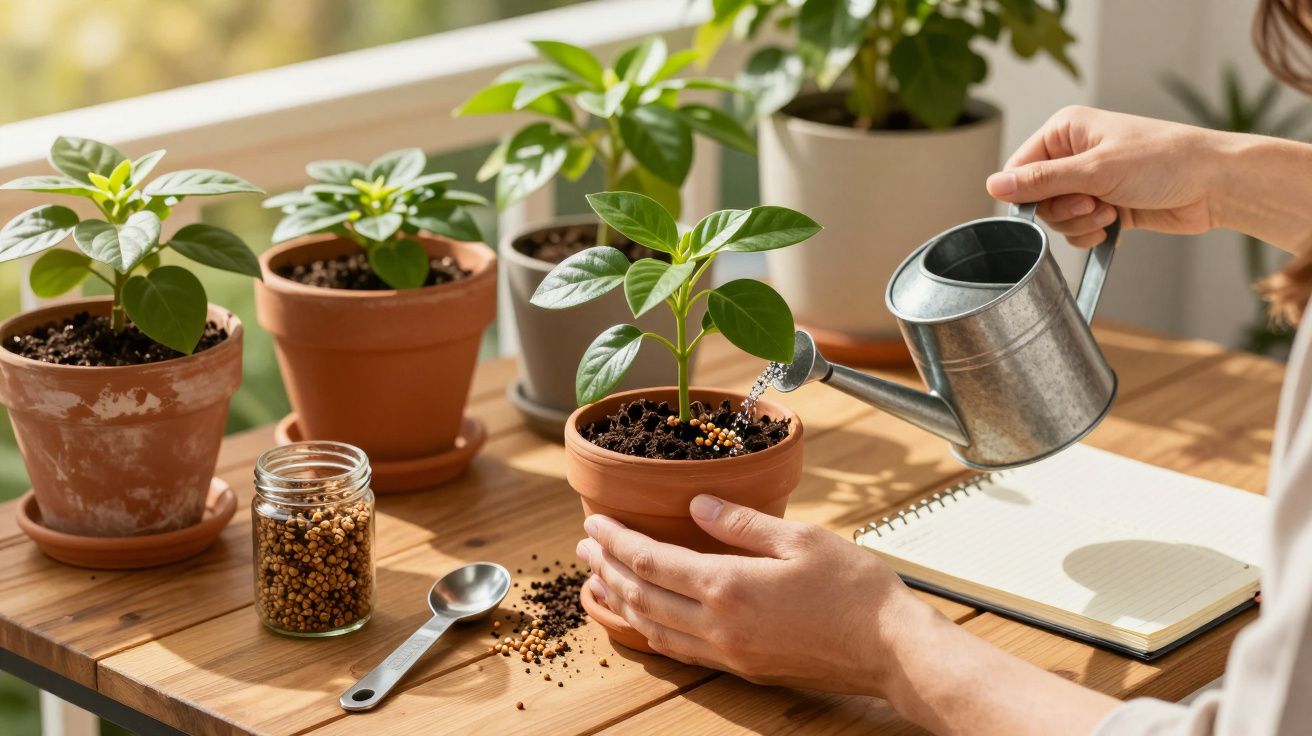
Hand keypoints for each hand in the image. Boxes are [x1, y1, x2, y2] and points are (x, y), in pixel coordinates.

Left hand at [575, 495, 935, 695]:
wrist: (890, 650)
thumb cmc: (855, 590)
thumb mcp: (801, 539)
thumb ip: (742, 523)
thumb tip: (696, 506)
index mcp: (730, 586)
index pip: (651, 561)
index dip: (616, 541)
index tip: (593, 524)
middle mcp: (720, 626)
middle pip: (643, 596)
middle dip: (607, 569)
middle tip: (584, 547)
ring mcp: (729, 652)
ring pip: (654, 629)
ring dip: (620, 604)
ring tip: (595, 584)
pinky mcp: (743, 669)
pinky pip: (679, 651)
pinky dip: (649, 632)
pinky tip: (641, 621)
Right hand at [986, 106, 1226, 246]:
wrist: (1214, 184)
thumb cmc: (1164, 161)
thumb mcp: (1096, 169)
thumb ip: (1042, 180)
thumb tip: (994, 185)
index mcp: (1065, 131)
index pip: (1018, 168)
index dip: (1027, 194)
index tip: (1050, 203)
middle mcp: (1073, 154)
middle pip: (1037, 198)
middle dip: (1063, 210)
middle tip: (1093, 203)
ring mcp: (1090, 182)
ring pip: (1057, 218)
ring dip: (1080, 223)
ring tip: (1110, 211)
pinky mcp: (1104, 206)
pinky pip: (1077, 230)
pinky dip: (1091, 233)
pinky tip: (1115, 224)